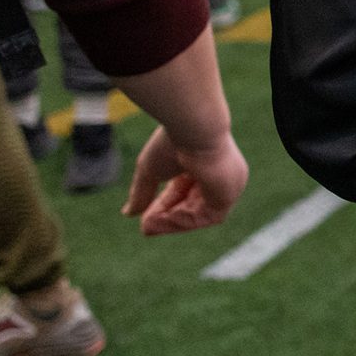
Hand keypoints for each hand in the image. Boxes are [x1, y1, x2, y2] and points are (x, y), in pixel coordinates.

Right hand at [123, 128, 248, 234]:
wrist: (192, 129)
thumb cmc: (172, 142)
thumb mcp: (150, 169)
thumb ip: (142, 192)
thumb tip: (127, 214)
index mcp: (203, 162)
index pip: (183, 190)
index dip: (164, 206)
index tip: (144, 218)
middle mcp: (219, 174)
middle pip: (192, 205)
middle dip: (166, 218)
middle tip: (145, 227)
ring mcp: (227, 185)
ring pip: (198, 214)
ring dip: (171, 223)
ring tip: (148, 226)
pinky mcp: (228, 194)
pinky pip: (206, 217)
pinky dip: (183, 221)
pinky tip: (162, 220)